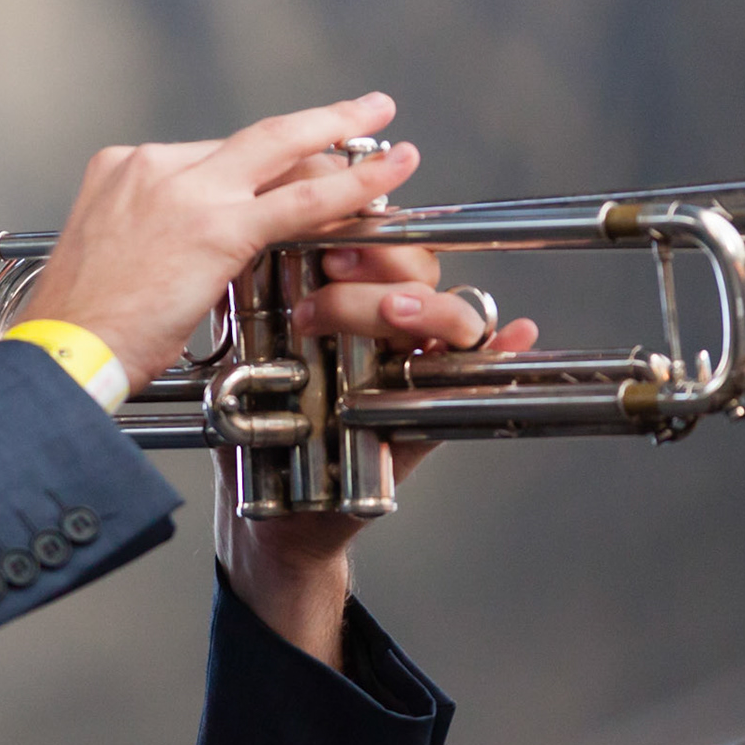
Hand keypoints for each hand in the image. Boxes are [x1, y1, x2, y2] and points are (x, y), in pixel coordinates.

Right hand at [15, 93, 419, 388]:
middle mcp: (152, 165)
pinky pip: (300, 200)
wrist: (60, 353)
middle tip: (365, 111)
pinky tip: (388, 178)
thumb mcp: (111, 262)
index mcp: (120, 169)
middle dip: (317, 122)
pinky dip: (352, 185)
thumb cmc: (80, 330)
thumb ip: (153, 242)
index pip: (213, 157)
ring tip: (389, 140)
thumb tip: (192, 261)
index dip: (266, 165)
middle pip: (254, 139)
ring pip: (284, 154)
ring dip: (345, 142)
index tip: (295, 167)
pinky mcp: (215, 226)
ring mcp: (185, 189)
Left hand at [214, 238, 537, 667]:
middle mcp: (390, 329)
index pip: (370, 245)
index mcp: (345, 302)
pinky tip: (516, 334)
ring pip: (450, 315)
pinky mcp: (436, 412)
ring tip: (393, 312)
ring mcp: (418, 367)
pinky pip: (481, 377)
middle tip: (333, 272)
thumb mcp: (241, 364)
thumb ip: (242, 314)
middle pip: (415, 271)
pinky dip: (506, 350)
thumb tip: (227, 266)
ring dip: (430, 306)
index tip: (321, 239)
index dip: (355, 233)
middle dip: (381, 264)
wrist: (273, 511)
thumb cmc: (261, 430)